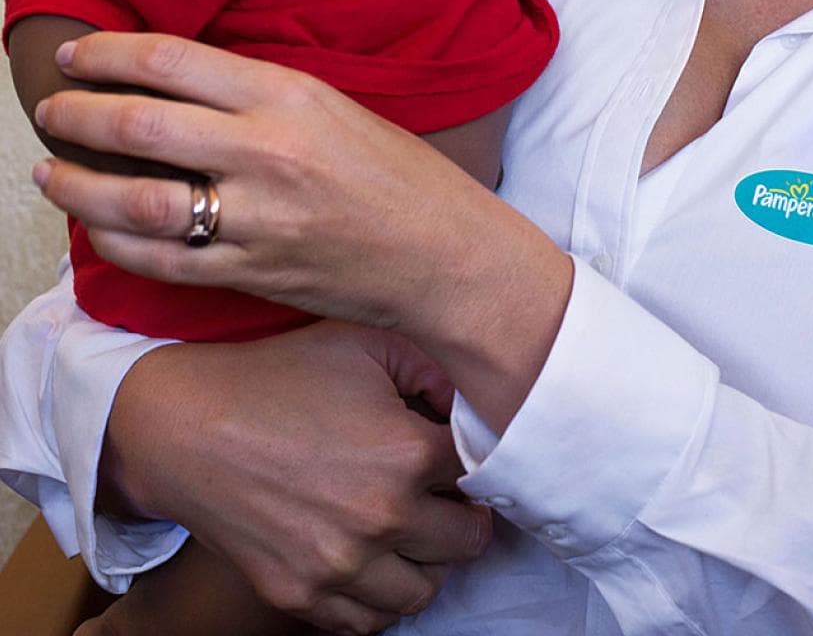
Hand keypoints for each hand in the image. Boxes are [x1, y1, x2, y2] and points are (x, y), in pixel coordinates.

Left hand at [32, 29, 575, 428]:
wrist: (448, 255)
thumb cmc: (403, 179)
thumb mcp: (338, 110)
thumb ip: (262, 99)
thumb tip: (180, 87)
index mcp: (290, 98)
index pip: (170, 61)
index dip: (106, 55)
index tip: (76, 56)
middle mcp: (266, 152)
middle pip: (135, 125)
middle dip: (75, 115)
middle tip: (53, 111)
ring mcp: (255, 218)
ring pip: (133, 199)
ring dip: (77, 185)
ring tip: (53, 174)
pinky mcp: (251, 272)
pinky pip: (158, 259)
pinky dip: (115, 242)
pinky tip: (98, 227)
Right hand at [104, 321, 493, 633]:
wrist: (187, 426)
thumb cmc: (280, 377)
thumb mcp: (366, 345)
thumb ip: (435, 367)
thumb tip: (474, 399)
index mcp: (407, 455)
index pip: (486, 474)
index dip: (479, 460)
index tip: (462, 456)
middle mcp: (381, 519)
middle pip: (466, 541)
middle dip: (464, 515)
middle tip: (445, 496)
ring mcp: (338, 564)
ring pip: (424, 590)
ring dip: (427, 562)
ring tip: (412, 531)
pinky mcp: (298, 593)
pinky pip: (367, 621)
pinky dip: (379, 599)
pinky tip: (374, 562)